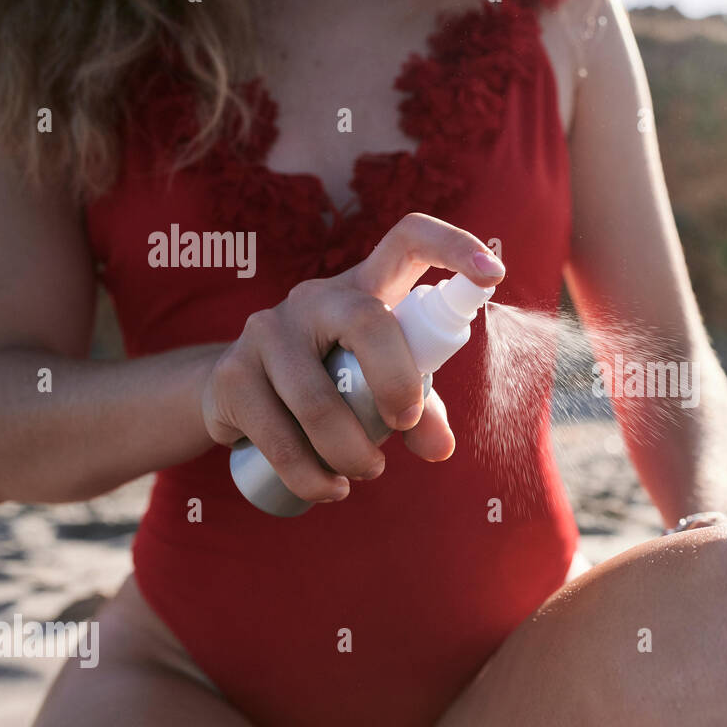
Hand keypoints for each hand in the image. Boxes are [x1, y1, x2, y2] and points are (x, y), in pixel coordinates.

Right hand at [201, 213, 505, 504]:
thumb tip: (440, 448)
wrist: (234, 393)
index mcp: (364, 288)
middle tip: (404, 424)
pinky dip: (312, 475)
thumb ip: (420, 409)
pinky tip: (329, 488)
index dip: (453, 246)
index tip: (493, 273)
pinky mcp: (233, 376)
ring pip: (318, 399)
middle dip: (397, 384)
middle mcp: (314, 298)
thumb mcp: (381, 387)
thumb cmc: (330, 382)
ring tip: (366, 471)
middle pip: (367, 321)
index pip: (408, 238)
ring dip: (352, 452)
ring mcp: (267, 331)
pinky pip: (280, 437)